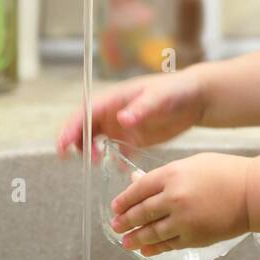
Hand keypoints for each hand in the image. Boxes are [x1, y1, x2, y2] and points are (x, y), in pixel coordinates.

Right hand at [57, 68, 208, 162]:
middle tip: (77, 158)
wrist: (196, 98)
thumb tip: (121, 118)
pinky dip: (114, 161)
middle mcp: (114, 113)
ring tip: (98, 163)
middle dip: (77, 143)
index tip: (62, 143)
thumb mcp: (159, 97)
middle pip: (86, 128)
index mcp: (115, 99)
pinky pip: (118, 152)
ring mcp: (123, 126)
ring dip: (92, 152)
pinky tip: (118, 170)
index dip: (71, 128)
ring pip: (98, 141)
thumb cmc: (176, 89)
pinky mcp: (135, 139)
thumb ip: (141, 108)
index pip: (85, 113)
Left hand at [109, 153, 251, 255]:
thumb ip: (165, 175)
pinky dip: (155, 248)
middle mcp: (174, 198)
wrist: (252, 192)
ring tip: (126, 242)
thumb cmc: (226, 172)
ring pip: (151, 232)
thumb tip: (138, 181)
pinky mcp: (194, 237)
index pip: (139, 189)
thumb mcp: (193, 164)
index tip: (115, 207)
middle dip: (125, 221)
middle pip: (141, 212)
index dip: (124, 200)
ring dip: (135, 238)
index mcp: (172, 174)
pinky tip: (146, 249)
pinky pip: (168, 244)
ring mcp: (184, 220)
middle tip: (116, 226)